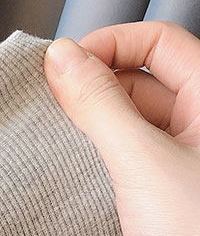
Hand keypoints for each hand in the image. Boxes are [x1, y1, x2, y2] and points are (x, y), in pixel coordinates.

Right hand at [43, 19, 199, 235]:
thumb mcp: (140, 160)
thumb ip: (99, 105)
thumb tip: (63, 58)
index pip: (158, 40)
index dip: (109, 43)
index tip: (63, 63)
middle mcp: (199, 126)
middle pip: (140, 79)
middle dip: (93, 86)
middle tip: (51, 104)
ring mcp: (182, 161)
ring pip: (130, 122)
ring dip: (91, 126)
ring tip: (59, 141)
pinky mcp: (164, 195)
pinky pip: (126, 160)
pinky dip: (98, 161)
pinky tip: (75, 174)